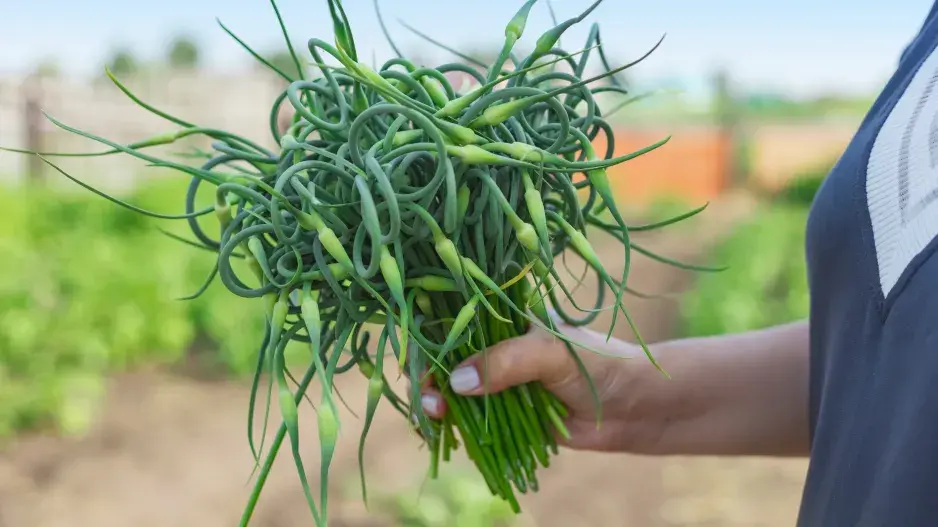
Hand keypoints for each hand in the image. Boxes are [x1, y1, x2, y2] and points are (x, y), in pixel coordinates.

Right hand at [415, 316, 670, 453]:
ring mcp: (500, 379)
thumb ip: (505, 362)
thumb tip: (456, 383)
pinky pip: (471, 418)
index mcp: (506, 316)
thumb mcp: (551, 353)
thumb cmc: (599, 364)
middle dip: (432, 375)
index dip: (433, 334)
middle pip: (448, 356)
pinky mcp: (505, 412)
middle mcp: (498, 345)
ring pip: (455, 389)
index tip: (420, 354)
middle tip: (429, 396)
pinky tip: (443, 430)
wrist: (634, 407)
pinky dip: (454, 425)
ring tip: (435, 415)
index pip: (458, 317)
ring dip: (439, 402)